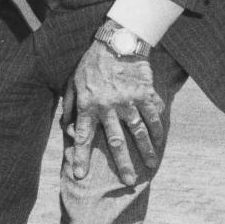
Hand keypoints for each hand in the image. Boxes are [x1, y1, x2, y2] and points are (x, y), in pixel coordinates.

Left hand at [62, 39, 164, 186]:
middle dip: (122, 164)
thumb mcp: (72, 82)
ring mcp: (128, 101)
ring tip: (149, 166)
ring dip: (145, 151)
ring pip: (138, 132)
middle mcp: (108, 107)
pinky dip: (158, 130)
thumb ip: (68, 107)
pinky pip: (153, 116)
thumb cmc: (91, 63)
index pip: (82, 137)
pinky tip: (160, 142)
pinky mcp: (145, 93)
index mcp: (88, 106)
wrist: (117, 40)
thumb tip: (64, 129)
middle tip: (128, 183)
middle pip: (116, 142)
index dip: (81, 157)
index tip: (80, 176)